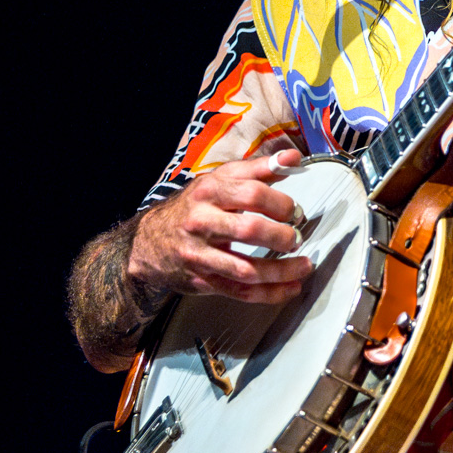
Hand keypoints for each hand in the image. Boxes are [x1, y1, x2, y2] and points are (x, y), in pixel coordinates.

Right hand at [128, 139, 312, 304]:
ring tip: (304, 265)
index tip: (295, 211)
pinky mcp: (203, 281)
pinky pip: (241, 292)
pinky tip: (290, 287)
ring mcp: (201, 255)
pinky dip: (270, 293)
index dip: (282, 204)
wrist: (148, 242)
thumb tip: (292, 159)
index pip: (253, 194)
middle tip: (296, 237)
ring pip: (247, 269)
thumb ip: (257, 170)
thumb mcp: (218, 181)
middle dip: (282, 236)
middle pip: (250, 230)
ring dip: (282, 270)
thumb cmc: (191, 208)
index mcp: (209, 192)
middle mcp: (202, 223)